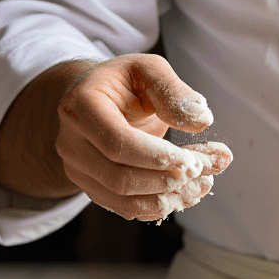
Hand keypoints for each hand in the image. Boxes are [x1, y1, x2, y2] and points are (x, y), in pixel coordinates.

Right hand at [54, 54, 231, 220]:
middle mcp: (71, 142)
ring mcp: (77, 169)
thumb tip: (201, 120)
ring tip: (203, 184)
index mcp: (81, 107)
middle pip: (120, 179)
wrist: (96, 100)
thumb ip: (174, 91)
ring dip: (169, 198)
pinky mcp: (90, 187)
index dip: (157, 158)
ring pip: (124, 200)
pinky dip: (158, 205)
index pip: (118, 143)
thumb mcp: (148, 70)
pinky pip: (125, 208)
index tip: (192, 161)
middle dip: (169, 179)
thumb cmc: (124, 83)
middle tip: (207, 168)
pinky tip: (185, 193)